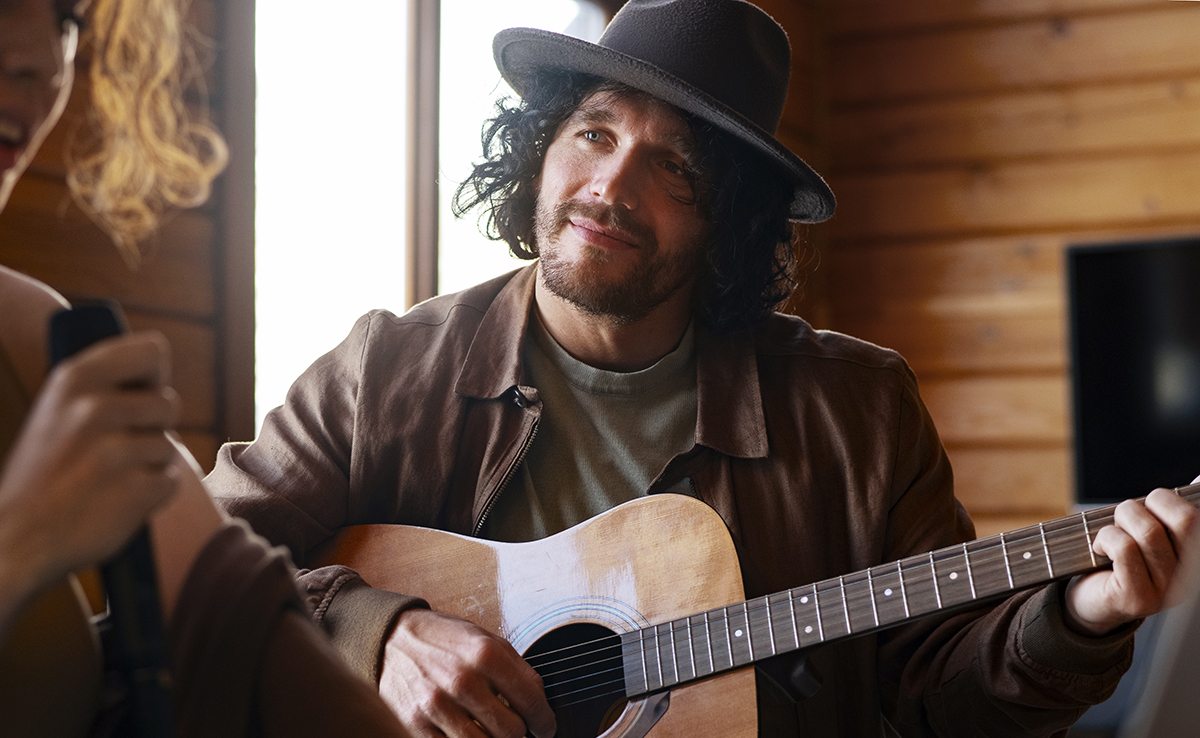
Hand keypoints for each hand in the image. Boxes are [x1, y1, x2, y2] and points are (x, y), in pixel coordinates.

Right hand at [0, 332, 180, 601]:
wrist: (15, 539)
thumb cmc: (43, 474)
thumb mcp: (56, 411)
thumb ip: (102, 387)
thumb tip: (156, 371)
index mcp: (76, 379)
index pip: (154, 351)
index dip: (153, 376)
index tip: (140, 392)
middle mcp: (96, 408)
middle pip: (169, 404)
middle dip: (151, 428)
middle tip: (111, 452)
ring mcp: (117, 449)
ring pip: (169, 446)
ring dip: (148, 465)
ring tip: (106, 479)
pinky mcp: (137, 488)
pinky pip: (170, 483)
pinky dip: (150, 496)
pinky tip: (114, 502)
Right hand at [379, 608, 555, 737]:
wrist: (391, 638)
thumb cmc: (442, 638)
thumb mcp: (485, 638)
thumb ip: (517, 668)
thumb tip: (540, 700)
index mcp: (485, 654)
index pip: (531, 701)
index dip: (545, 721)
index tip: (545, 727)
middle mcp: (462, 680)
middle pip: (511, 731)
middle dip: (519, 733)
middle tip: (517, 729)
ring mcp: (437, 705)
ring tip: (491, 731)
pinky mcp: (415, 725)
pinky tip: (467, 733)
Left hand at [1064, 479, 1198, 635]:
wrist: (1091, 602)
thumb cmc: (1120, 559)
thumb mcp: (1150, 532)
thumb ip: (1172, 512)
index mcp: (1196, 557)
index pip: (1199, 519)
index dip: (1181, 498)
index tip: (1158, 500)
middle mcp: (1192, 578)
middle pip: (1186, 519)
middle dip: (1149, 503)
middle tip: (1128, 514)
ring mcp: (1168, 592)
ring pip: (1149, 530)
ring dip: (1121, 520)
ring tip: (1111, 533)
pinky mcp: (1139, 599)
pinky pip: (1124, 547)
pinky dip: (1105, 538)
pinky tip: (1100, 550)